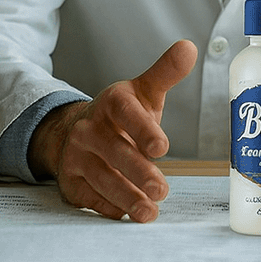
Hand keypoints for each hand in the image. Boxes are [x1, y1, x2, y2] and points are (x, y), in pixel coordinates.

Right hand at [29, 39, 196, 221]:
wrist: (74, 131)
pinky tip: (126, 214)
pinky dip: (109, 207)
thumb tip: (189, 47)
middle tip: (162, 190)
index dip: (143, 130)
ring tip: (149, 212)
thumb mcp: (142, 91)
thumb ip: (166, 72)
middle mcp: (89, 129)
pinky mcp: (71, 181)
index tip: (161, 147)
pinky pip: (90, 197)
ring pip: (102, 179)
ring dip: (126, 197)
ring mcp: (77, 156)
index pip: (126, 115)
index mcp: (112, 104)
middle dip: (139, 173)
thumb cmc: (120, 115)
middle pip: (115, 153)